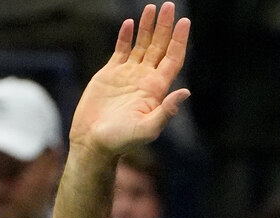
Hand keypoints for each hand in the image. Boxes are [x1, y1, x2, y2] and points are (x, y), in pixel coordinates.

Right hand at [68, 3, 190, 154]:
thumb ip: (166, 110)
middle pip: (159, 47)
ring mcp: (128, 75)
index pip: (172, 59)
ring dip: (147, 27)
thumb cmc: (121, 141)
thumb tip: (186, 92)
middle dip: (165, 27)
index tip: (185, 22)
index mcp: (157, 89)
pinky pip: (120, 50)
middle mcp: (145, 79)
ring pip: (141, 45)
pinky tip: (129, 23)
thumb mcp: (147, 128)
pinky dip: (125, 36)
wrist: (94, 142)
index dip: (179, 40)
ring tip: (152, 8)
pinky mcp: (110, 74)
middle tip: (170, 6)